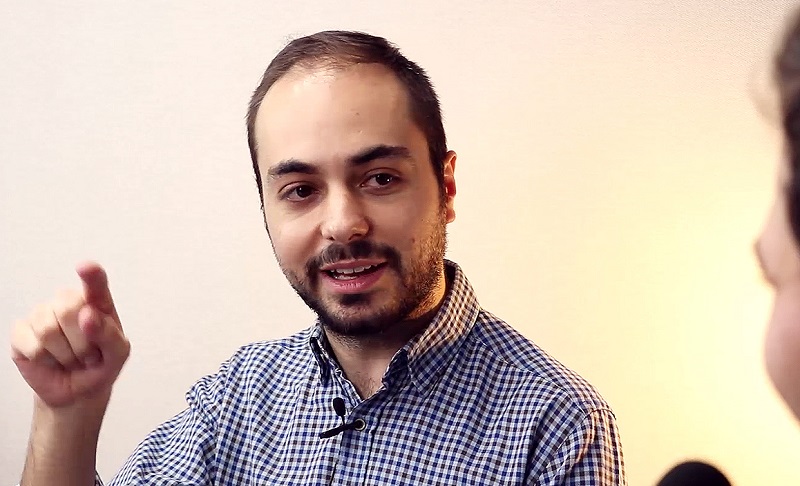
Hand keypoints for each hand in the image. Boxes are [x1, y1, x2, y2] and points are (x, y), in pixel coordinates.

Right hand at [10, 262, 129, 407]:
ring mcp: (42, 314)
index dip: (90, 275)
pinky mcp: (21, 332)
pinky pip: (32, 346)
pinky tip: (51, 360)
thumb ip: (110, 335)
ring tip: (71, 358)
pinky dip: (46, 361)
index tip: (85, 268)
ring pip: (48, 330)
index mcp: (97, 302)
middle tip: (87, 354)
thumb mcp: (117, 355)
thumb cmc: (100, 366)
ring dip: (64, 354)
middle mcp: (68, 302)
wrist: (77, 391)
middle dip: (81, 342)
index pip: (95, 283)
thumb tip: (89, 315)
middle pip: (68, 309)